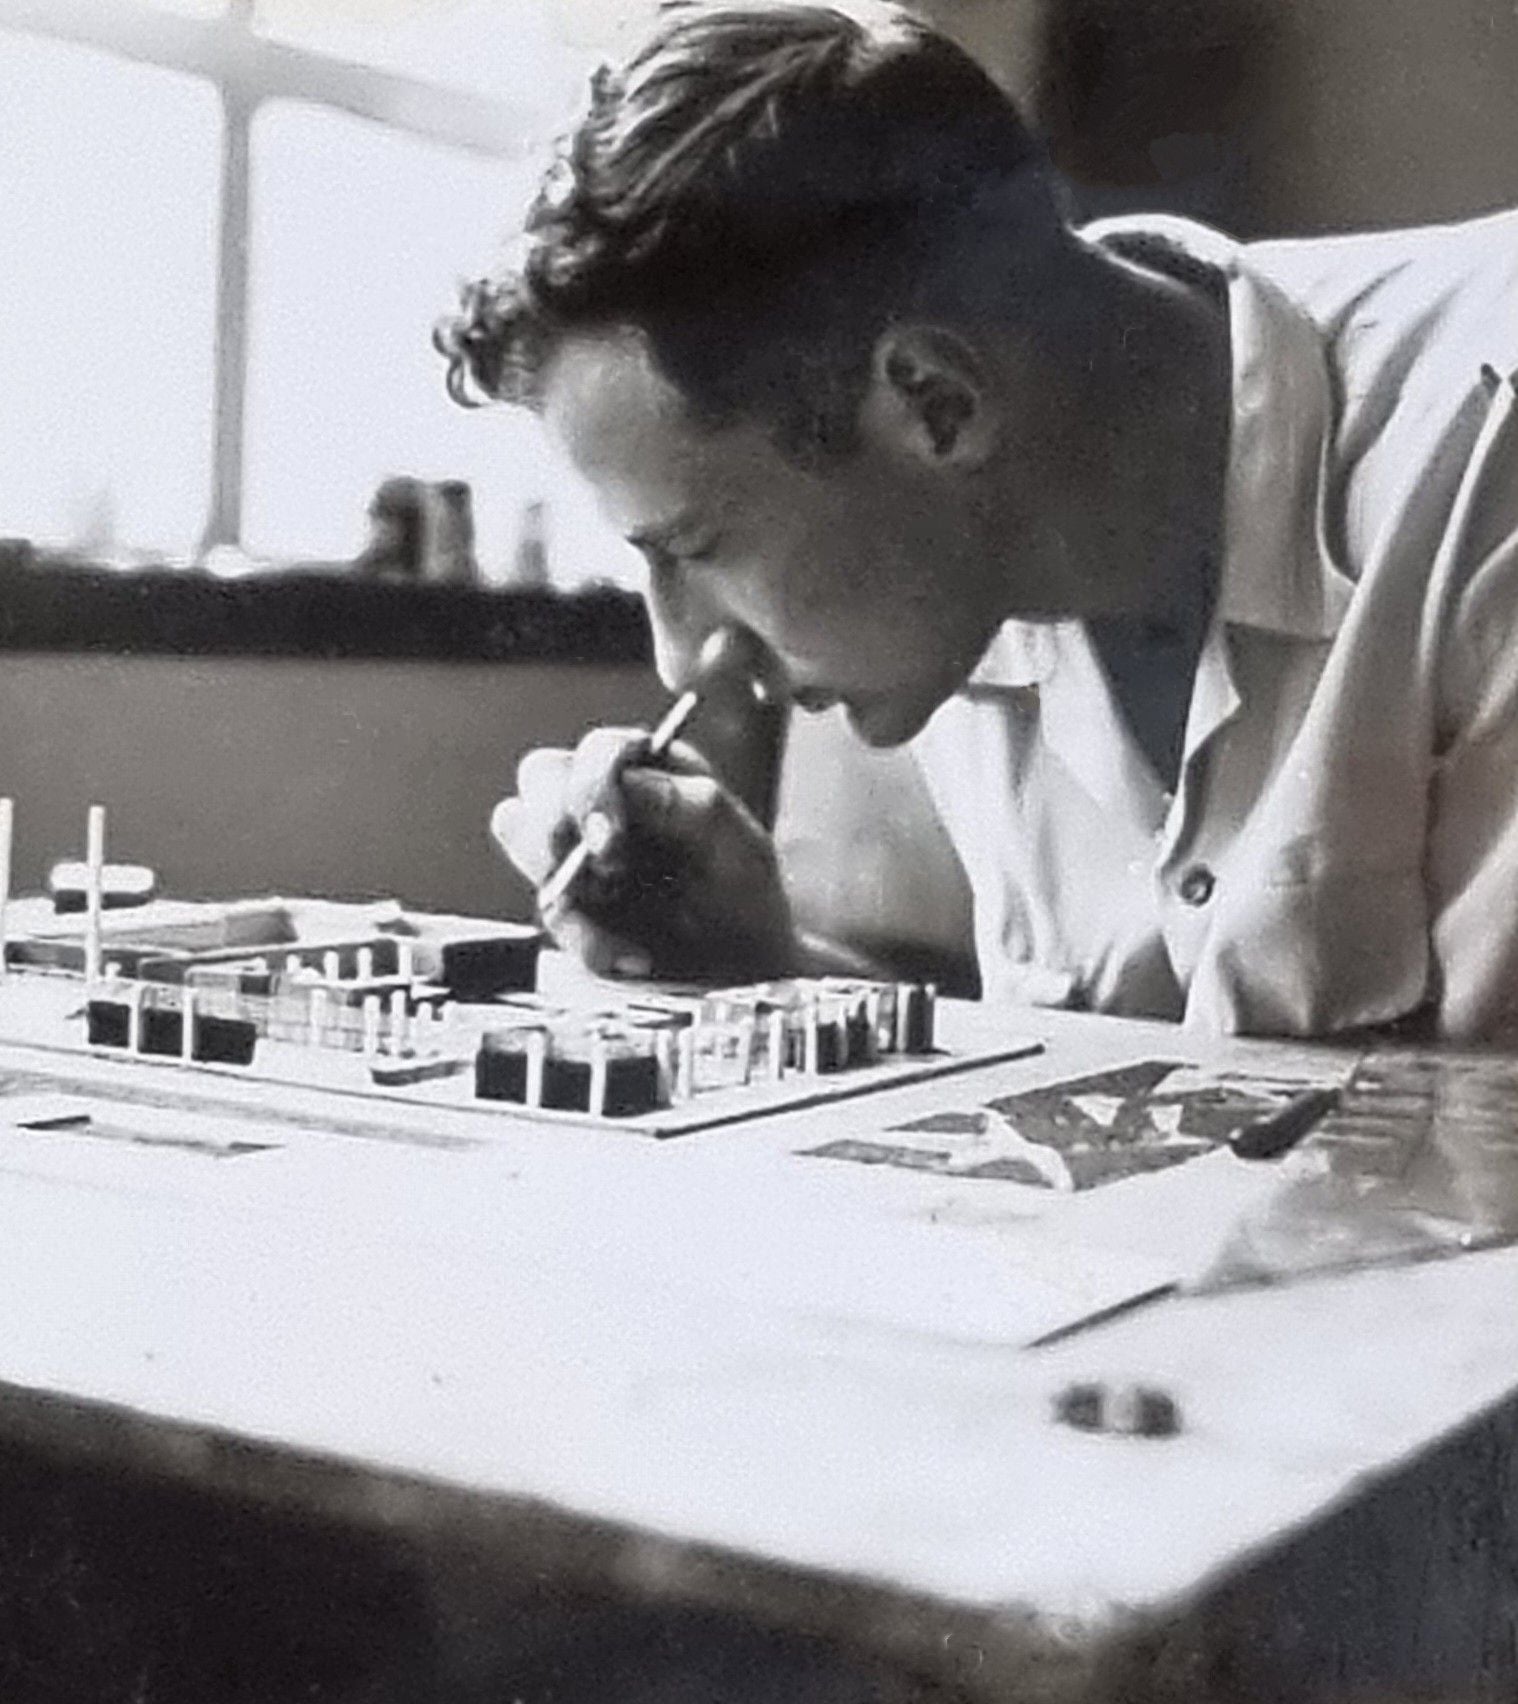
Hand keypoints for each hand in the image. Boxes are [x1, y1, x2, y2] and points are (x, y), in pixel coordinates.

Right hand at [491, 728, 796, 979]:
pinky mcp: (566, 900)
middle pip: (539, 777)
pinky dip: (585, 940)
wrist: (740, 974)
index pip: (599, 751)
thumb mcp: (741, 851)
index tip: (610, 838)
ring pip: (519, 833)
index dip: (593, 787)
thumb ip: (696, 806)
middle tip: (605, 873)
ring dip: (563, 884)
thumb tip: (633, 784)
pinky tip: (632, 957)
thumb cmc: (744, 900)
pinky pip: (546, 909)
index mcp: (652, 770)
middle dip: (557, 825)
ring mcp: (577, 849)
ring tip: (622, 915)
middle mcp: (605, 800)